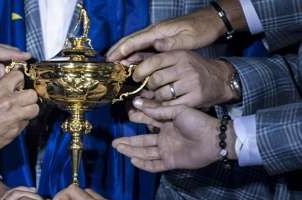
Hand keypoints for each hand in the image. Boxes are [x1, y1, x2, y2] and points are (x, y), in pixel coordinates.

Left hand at [0, 25, 30, 87]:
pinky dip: (8, 60)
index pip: (0, 52)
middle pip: (5, 51)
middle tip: (32, 68)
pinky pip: (0, 54)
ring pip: (4, 52)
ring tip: (26, 70)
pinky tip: (13, 69)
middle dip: (19, 57)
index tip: (28, 57)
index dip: (14, 54)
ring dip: (14, 59)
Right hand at [0, 71, 38, 155]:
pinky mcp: (15, 131)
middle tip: (22, 98)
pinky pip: (26, 123)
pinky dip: (22, 121)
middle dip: (28, 95)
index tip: (17, 83)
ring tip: (21, 110)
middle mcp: (9, 103)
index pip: (19, 76)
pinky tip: (13, 121)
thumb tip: (2, 72)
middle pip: (33, 94)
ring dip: (29, 109)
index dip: (18, 79)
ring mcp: (14, 118)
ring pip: (34, 109)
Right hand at [106, 0, 246, 60]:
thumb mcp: (188, 39)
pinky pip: (141, 45)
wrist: (209, 21)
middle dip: (116, 51)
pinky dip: (132, 52)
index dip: (120, 50)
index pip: (134, 41)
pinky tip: (129, 60)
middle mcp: (154, 32)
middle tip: (106, 63)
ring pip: (134, 43)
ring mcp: (156, 34)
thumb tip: (155, 46)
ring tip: (113, 63)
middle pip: (130, 41)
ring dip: (122, 52)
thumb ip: (171, 43)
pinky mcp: (159, 38)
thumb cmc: (200, 31)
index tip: (109, 59)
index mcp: (158, 32)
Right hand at [113, 102, 236, 172]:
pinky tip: (133, 161)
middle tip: (114, 141)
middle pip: (142, 140)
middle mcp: (164, 138)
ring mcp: (167, 150)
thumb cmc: (198, 122)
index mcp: (166, 123)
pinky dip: (144, 164)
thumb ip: (158, 110)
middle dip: (128, 141)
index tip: (125, 115)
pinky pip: (155, 165)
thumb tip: (138, 103)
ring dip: (132, 151)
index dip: (136, 119)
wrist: (214, 139)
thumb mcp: (177, 111)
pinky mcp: (171, 162)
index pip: (147, 122)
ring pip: (145, 152)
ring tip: (118, 149)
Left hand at [129, 51, 236, 107]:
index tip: (136, 77)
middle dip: (149, 87)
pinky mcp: (195, 98)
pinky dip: (165, 107)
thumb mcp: (176, 58)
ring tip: (160, 97)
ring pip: (161, 95)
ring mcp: (191, 83)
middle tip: (150, 89)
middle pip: (155, 80)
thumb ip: (153, 59)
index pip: (153, 62)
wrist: (220, 79)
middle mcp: (185, 68)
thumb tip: (127, 60)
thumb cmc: (192, 69)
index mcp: (179, 55)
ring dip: (156, 99)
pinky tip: (166, 105)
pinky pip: (171, 106)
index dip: (140, 70)